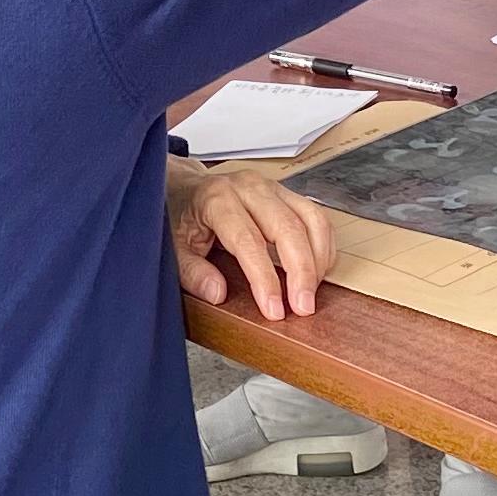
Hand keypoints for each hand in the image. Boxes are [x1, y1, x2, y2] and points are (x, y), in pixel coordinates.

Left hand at [167, 163, 331, 320]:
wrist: (184, 186)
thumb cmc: (180, 216)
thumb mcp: (173, 247)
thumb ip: (192, 272)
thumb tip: (218, 293)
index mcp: (216, 199)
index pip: (248, 241)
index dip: (265, 278)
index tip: (274, 310)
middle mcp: (248, 188)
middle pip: (287, 228)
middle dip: (301, 272)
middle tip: (303, 307)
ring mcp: (271, 187)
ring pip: (310, 219)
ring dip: (317, 259)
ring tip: (312, 292)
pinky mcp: (286, 193)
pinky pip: (316, 217)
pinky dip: (322, 245)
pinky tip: (317, 271)